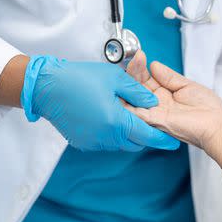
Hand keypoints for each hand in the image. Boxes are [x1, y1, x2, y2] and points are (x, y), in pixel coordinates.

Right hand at [21, 56, 179, 151]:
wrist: (47, 88)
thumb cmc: (78, 79)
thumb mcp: (114, 78)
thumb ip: (137, 92)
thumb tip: (152, 102)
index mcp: (116, 122)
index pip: (147, 135)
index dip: (163, 139)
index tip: (174, 142)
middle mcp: (105, 137)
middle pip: (135, 142)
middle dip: (145, 135)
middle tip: (152, 124)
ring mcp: (93, 142)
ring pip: (120, 143)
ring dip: (128, 133)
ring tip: (128, 116)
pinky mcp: (83, 143)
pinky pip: (105, 142)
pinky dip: (112, 133)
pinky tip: (109, 117)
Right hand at [124, 54, 221, 150]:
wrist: (215, 125)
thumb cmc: (208, 109)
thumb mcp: (187, 85)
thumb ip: (169, 77)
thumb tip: (155, 65)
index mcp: (165, 94)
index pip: (146, 79)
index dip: (141, 68)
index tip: (139, 56)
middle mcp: (157, 103)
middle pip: (138, 87)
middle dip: (134, 72)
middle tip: (135, 59)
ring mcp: (155, 112)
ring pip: (134, 97)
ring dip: (129, 83)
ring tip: (128, 67)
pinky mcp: (156, 120)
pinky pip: (137, 112)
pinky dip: (129, 101)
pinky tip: (125, 87)